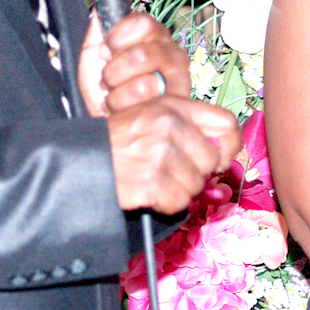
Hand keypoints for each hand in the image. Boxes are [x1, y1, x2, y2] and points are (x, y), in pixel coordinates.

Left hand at [77, 12, 192, 117]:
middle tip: (109, 79)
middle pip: (142, 54)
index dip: (117, 38)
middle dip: (115, 72)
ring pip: (144, 84)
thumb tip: (97, 11)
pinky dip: (127, 110)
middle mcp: (170, 52)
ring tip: (117, 97)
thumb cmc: (106, 88)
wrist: (111, 123)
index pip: (142, 22)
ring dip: (119, 95)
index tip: (105, 51)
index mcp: (151, 35)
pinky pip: (147, 107)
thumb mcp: (93, 58)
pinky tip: (126, 111)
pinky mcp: (177, 104)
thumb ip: (96, 34)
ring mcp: (178, 78)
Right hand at [107, 95, 241, 213]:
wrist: (80, 160)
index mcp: (173, 105)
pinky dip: (165, 204)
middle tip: (171, 173)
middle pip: (211, 160)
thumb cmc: (118, 144)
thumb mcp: (152, 121)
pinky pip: (179, 202)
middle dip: (195, 174)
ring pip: (196, 185)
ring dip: (178, 190)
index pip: (226, 123)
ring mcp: (160, 152)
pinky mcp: (151, 179)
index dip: (229, 146)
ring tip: (153, 180)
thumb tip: (224, 168)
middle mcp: (170, 125)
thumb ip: (188, 134)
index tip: (218, 160)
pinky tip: (148, 193)